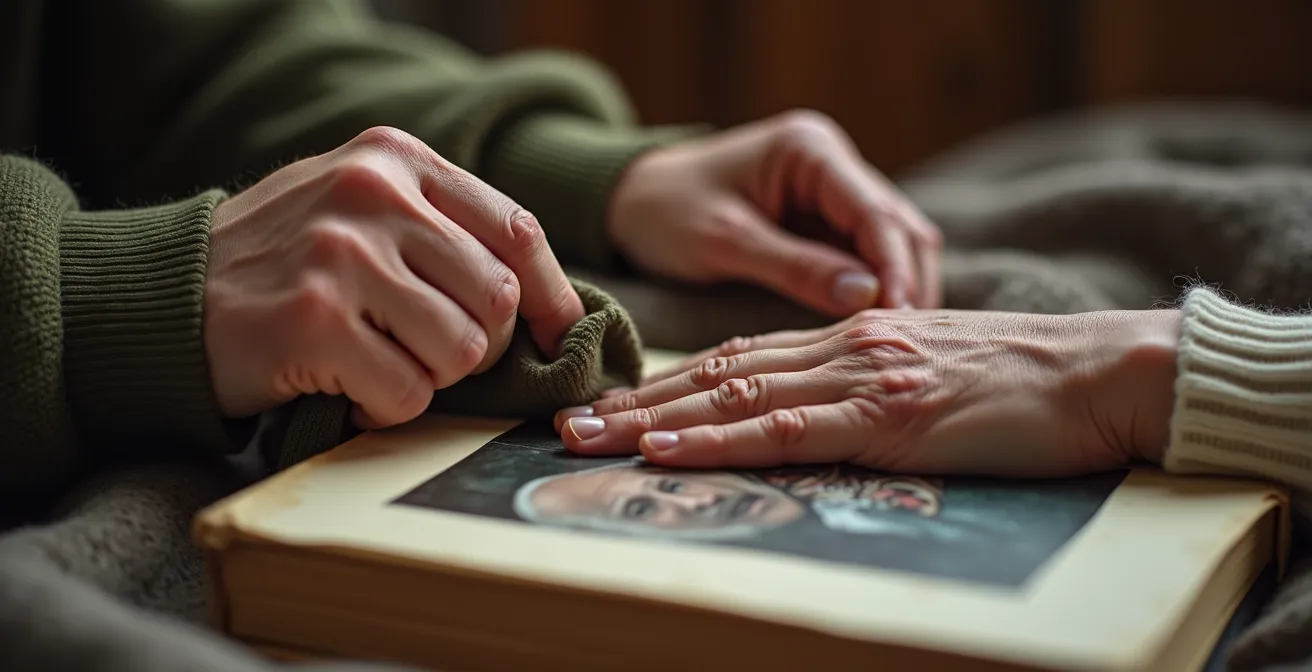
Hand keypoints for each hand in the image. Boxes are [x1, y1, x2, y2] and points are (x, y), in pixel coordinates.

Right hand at [205, 126, 583, 428]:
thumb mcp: (362, 206)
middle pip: (497, 296)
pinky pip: (408, 393)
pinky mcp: (315, 322)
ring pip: (462, 349)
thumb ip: (445, 230)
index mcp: (396, 159)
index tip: (556, 334)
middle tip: (428, 354)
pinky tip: (347, 387)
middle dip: (478, 345)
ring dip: (430, 378)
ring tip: (381, 362)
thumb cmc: (286, 261)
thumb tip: (546, 301)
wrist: (169, 295)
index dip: (550, 295)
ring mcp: (343, 255)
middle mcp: (374, 195)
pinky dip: (387, 407)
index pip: (516, 229)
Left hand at [554, 309, 1181, 477]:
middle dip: (637, 402)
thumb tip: (824, 417)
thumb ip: (874, 386)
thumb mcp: (934, 374)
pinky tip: (668, 451)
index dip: (672, 383)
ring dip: (652, 421)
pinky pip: (783, 429)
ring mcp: (861, 376)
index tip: (617, 405)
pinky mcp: (887, 414)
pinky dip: (716, 440)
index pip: (741, 359)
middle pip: (717, 373)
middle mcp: (843, 346)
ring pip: (732, 397)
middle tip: (567, 424)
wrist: (1102, 371)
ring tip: (586, 441)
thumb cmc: (1028, 383)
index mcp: (852, 337)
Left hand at [607, 110, 941, 313]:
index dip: (895, 268)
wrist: (627, 202)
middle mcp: (832, 164)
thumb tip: (867, 298)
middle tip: (913, 344)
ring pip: (890, 245)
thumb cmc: (664, 212)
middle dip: (908, 283)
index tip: (904, 319)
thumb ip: (796, 267)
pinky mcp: (824, 224)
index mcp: (809, 150)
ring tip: (900, 348)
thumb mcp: (725, 241)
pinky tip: (876, 336)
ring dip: (897, 291)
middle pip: (896, 227)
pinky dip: (873, 294)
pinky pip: (863, 260)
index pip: (874, 212)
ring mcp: (832, 193)